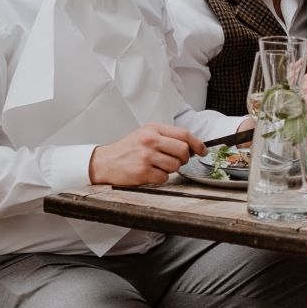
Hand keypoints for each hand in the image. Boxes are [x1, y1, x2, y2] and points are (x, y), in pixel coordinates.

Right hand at [88, 122, 206, 186]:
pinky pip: (164, 178)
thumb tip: (191, 146)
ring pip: (175, 166)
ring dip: (170, 169)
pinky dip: (160, 178)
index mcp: (153, 129)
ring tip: (157, 166)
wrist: (105, 162)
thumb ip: (166, 137)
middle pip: (183, 151)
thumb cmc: (127, 149)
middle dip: (184, 159)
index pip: (183, 134)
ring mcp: (146, 156)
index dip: (197, 143)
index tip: (202, 151)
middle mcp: (150, 140)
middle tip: (177, 161)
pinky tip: (150, 173)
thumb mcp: (145, 134)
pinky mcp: (142, 172)